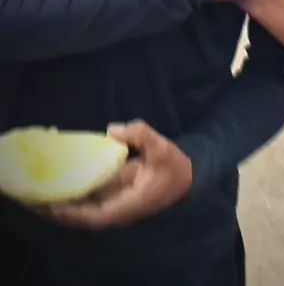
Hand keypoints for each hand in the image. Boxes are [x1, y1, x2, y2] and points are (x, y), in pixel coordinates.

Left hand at [43, 122, 192, 229]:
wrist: (186, 176)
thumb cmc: (174, 167)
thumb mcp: (162, 148)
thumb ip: (140, 134)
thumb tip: (111, 130)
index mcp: (127, 205)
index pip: (94, 216)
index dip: (73, 212)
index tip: (53, 204)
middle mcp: (116, 207)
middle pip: (81, 214)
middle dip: (57, 207)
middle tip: (33, 193)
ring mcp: (112, 200)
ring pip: (81, 204)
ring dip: (60, 197)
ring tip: (38, 184)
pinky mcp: (111, 191)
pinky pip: (87, 192)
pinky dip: (72, 186)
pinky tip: (57, 173)